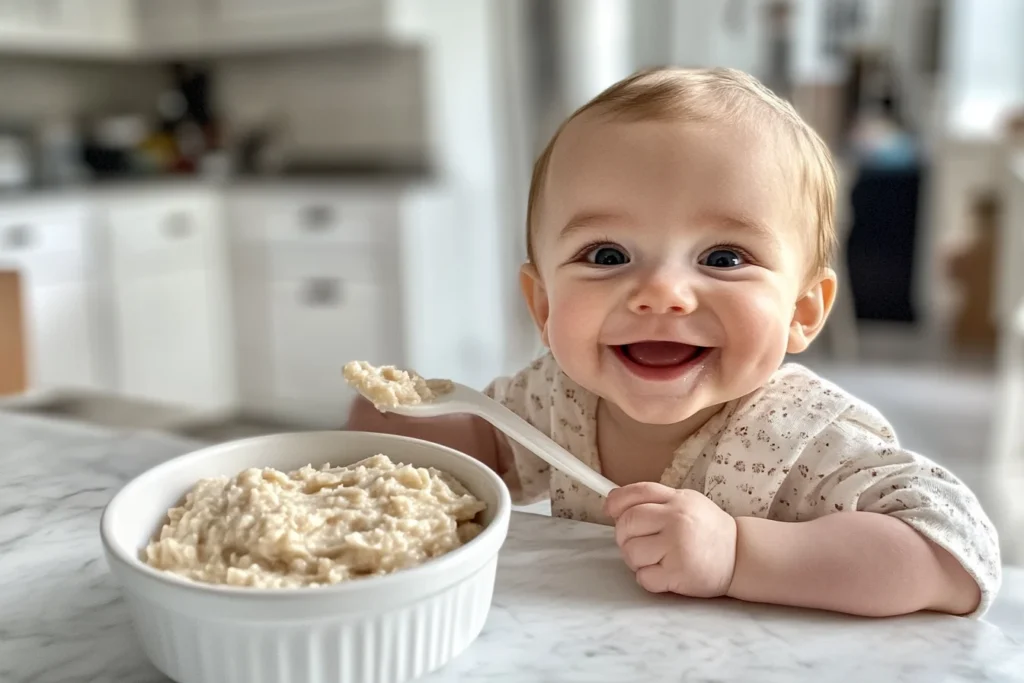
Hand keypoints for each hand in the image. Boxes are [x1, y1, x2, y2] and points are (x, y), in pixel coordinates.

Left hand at [604, 483, 737, 597]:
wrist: (741, 556)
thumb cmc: (707, 529)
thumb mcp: (686, 503)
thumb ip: (654, 500)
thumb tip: (612, 502)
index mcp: (677, 500)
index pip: (637, 493)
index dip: (617, 502)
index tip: (610, 510)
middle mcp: (677, 520)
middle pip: (627, 523)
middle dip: (624, 535)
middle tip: (637, 542)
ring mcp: (678, 547)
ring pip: (631, 552)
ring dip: (635, 560)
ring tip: (654, 559)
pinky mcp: (679, 573)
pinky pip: (644, 577)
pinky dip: (648, 579)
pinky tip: (663, 574)